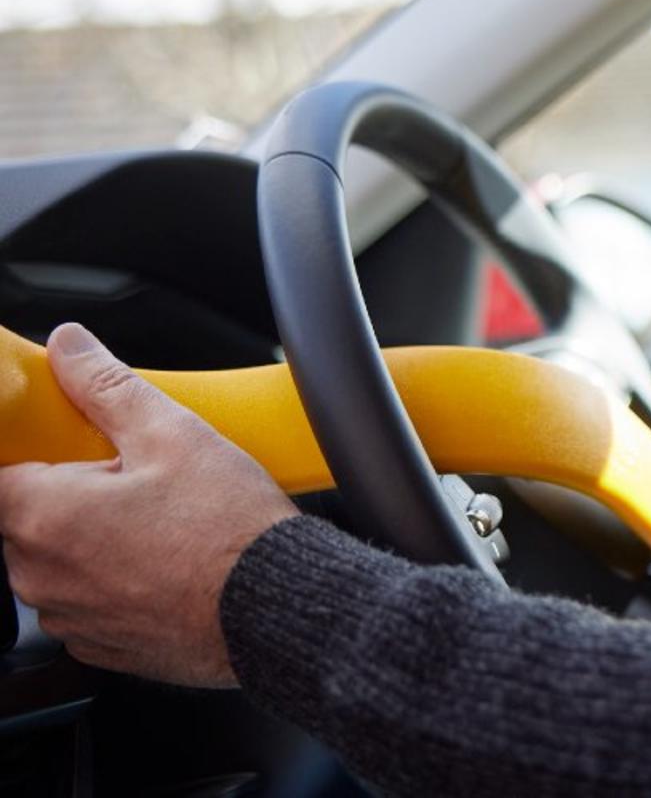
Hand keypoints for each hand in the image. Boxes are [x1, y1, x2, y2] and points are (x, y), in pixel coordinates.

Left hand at [0, 324, 297, 686]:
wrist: (278, 606)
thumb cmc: (230, 529)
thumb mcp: (173, 434)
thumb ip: (105, 385)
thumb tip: (68, 348)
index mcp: (43, 514)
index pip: (0, 472)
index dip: (37, 453)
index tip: (75, 451)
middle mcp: (38, 574)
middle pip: (26, 517)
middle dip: (69, 494)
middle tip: (133, 480)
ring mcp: (68, 616)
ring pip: (58, 562)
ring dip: (90, 541)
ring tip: (159, 524)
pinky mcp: (99, 647)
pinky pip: (87, 602)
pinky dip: (114, 583)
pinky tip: (165, 565)